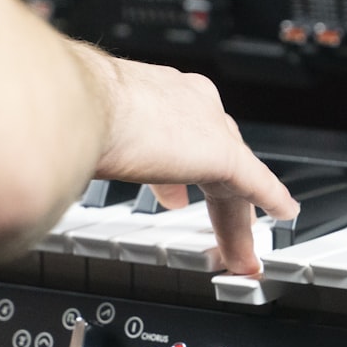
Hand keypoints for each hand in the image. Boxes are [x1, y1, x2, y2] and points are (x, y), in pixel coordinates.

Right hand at [81, 52, 298, 273]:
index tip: (177, 193)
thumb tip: (62, 166)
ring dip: (237, 219)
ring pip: (236, 179)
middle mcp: (189, 104)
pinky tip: (284, 213)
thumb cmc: (67, 110)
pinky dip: (270, 199)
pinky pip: (256, 183)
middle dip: (219, 199)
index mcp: (154, 96)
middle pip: (217, 158)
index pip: (183, 134)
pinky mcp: (221, 155)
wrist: (79, 103)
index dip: (181, 168)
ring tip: (241, 251)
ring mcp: (208, 127)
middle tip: (221, 226)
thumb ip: (92, 147)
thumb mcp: (85, 130)